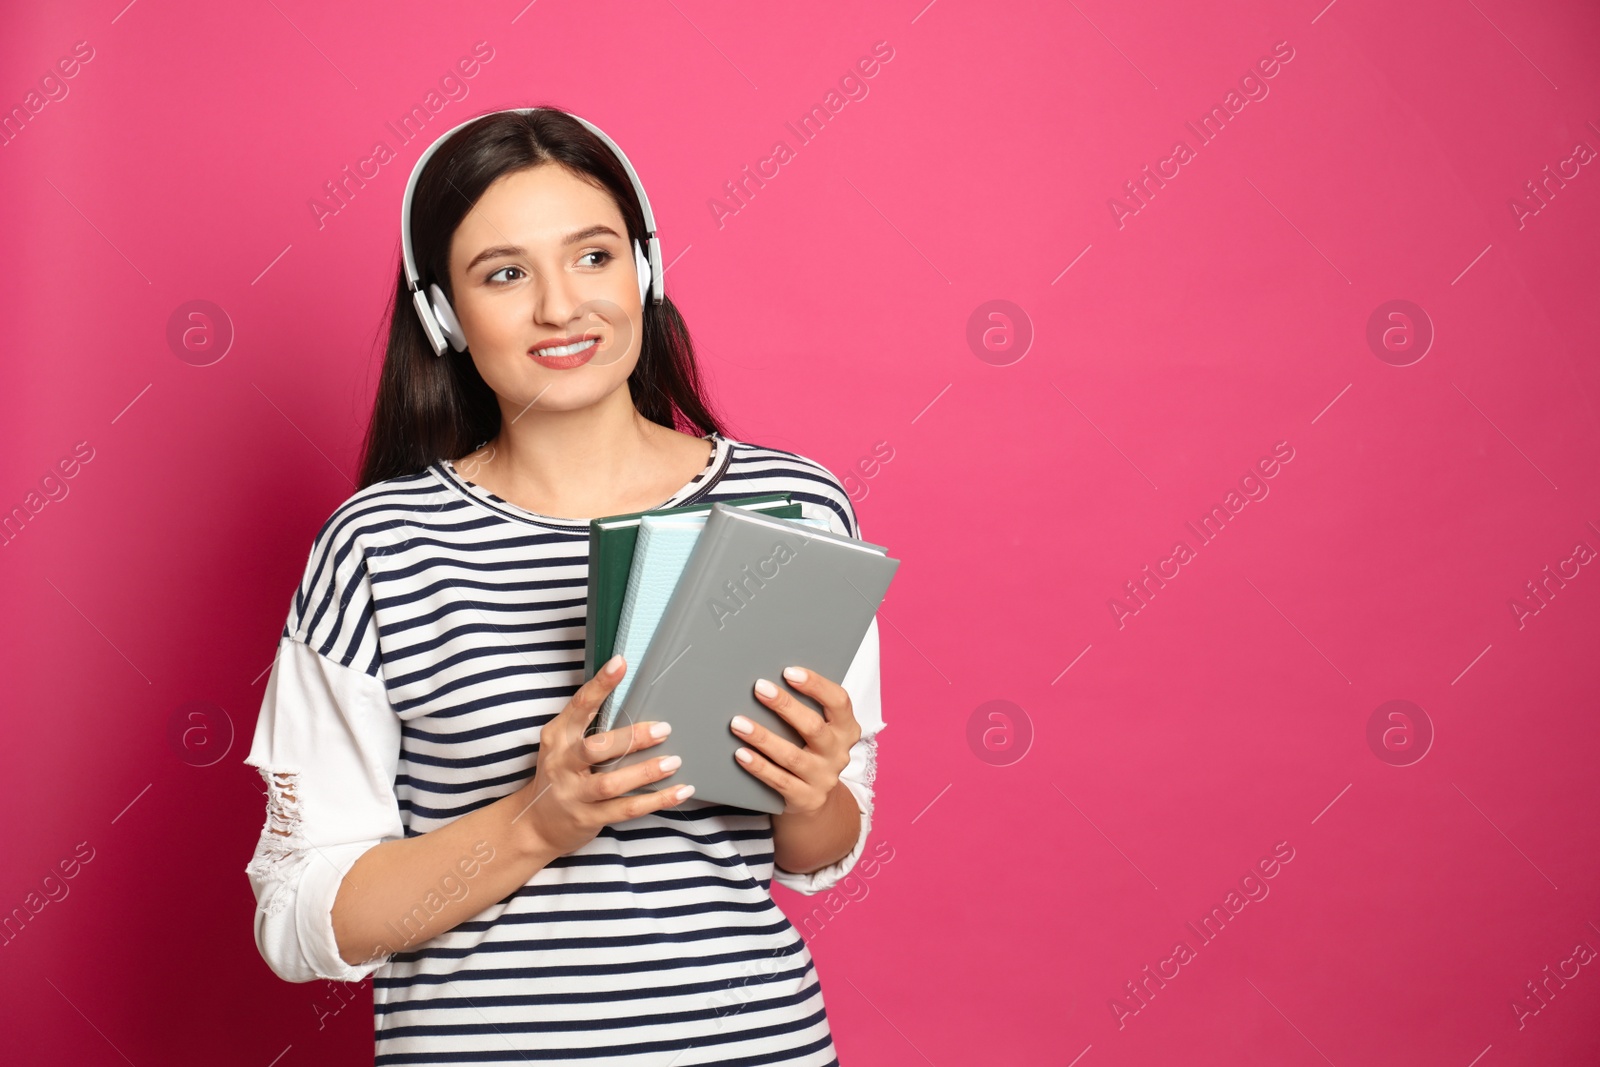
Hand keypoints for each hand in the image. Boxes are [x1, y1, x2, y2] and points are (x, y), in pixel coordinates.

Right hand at [513, 655, 693, 857]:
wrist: (535, 825)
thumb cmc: (560, 775)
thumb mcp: (563, 745)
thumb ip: (588, 725)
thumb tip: (631, 696)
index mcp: (557, 737)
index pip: (579, 706)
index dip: (600, 685)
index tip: (620, 663)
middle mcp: (562, 764)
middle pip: (596, 748)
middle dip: (631, 738)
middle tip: (663, 729)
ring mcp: (573, 794)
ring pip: (610, 783)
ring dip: (645, 772)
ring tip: (674, 762)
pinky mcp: (587, 818)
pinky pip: (625, 809)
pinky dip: (655, 800)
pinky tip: (679, 792)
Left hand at [730, 666, 859, 815]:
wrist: (816, 799)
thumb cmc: (810, 750)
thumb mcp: (819, 729)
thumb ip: (805, 708)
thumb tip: (769, 682)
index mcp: (846, 729)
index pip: (839, 701)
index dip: (816, 685)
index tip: (789, 671)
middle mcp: (838, 753)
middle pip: (813, 727)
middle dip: (785, 706)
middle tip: (760, 688)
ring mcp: (823, 778)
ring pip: (792, 756)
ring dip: (763, 737)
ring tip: (738, 723)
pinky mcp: (806, 798)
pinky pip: (779, 781)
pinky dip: (759, 766)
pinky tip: (741, 753)